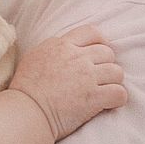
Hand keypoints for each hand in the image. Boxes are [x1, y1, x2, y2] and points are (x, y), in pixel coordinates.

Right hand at [10, 26, 127, 142]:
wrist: (26, 111)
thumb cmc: (25, 89)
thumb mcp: (34, 57)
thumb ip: (52, 49)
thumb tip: (63, 48)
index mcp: (62, 45)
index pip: (91, 32)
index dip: (100, 42)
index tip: (99, 54)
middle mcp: (77, 57)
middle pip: (107, 53)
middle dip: (106, 65)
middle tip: (99, 78)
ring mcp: (87, 77)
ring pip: (117, 72)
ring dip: (113, 82)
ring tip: (104, 91)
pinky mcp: (94, 97)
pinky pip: (119, 93)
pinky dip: (117, 99)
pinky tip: (109, 104)